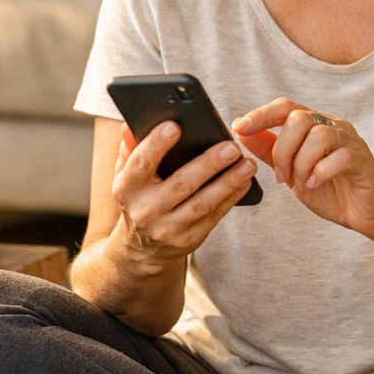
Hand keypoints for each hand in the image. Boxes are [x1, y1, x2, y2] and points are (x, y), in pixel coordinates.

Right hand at [110, 120, 259, 264]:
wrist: (143, 248)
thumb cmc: (138, 198)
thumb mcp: (126, 175)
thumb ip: (130, 148)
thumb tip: (129, 124)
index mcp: (126, 189)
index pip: (140, 164)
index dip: (156, 145)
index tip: (175, 126)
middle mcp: (145, 210)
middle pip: (181, 183)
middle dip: (208, 164)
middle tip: (231, 146)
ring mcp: (168, 228)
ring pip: (203, 203)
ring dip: (228, 182)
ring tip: (247, 164)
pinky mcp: (189, 239)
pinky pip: (214, 215)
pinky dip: (232, 197)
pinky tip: (245, 181)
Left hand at [232, 98, 373, 240]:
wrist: (368, 215)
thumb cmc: (332, 192)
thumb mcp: (292, 173)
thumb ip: (270, 152)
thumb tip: (241, 131)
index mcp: (315, 125)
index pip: (285, 107)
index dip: (260, 115)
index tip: (238, 127)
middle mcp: (333, 126)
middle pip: (298, 118)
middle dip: (282, 150)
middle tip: (282, 176)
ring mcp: (350, 140)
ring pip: (317, 135)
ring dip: (301, 164)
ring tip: (303, 183)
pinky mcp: (362, 159)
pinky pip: (338, 156)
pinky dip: (320, 172)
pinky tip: (316, 185)